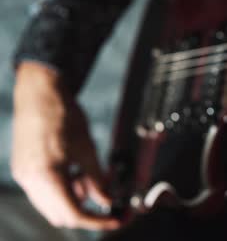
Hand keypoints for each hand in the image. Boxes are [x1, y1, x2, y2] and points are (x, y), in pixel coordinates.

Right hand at [11, 62, 120, 229]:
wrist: (40, 94)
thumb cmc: (63, 116)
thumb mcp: (88, 149)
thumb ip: (97, 179)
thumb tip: (107, 200)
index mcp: (46, 176)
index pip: (73, 214)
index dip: (97, 220)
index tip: (115, 220)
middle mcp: (30, 180)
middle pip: (60, 214)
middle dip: (86, 211)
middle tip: (108, 200)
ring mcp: (24, 175)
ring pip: (51, 204)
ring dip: (74, 199)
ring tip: (92, 179)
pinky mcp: (23, 168)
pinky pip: (44, 191)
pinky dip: (63, 188)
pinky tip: (77, 172)